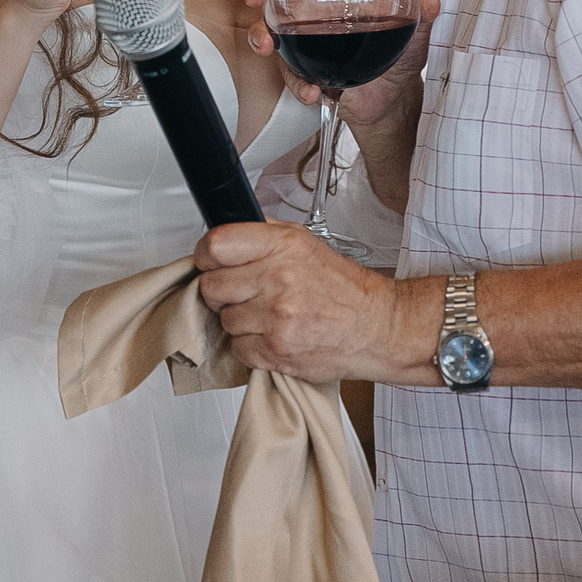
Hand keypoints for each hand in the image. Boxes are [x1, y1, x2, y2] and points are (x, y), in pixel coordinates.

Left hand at [194, 220, 425, 383]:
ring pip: (223, 319)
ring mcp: (276, 317)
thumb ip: (263, 234)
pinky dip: (251, 345)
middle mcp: (278, 278)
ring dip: (240, 320)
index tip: (212, 262)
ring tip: (268, 315)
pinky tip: (273, 335)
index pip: (216, 245)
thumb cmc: (342, 288)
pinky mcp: (276, 350)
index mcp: (283, 246)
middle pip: (211, 286)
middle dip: (222, 291)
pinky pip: (238, 348)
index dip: (206, 256)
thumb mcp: (305, 243)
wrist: (375, 327)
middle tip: (244, 292)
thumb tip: (224, 231)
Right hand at [243, 0, 437, 134]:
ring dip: (261, 34)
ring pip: (270, 31)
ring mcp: (304, 43)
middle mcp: (314, 13)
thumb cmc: (401, 53)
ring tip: (267, 44)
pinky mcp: (304, 71)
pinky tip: (312, 89)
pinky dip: (297, 82)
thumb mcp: (415, 31)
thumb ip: (422, 13)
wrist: (395, 99)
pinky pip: (289, 73)